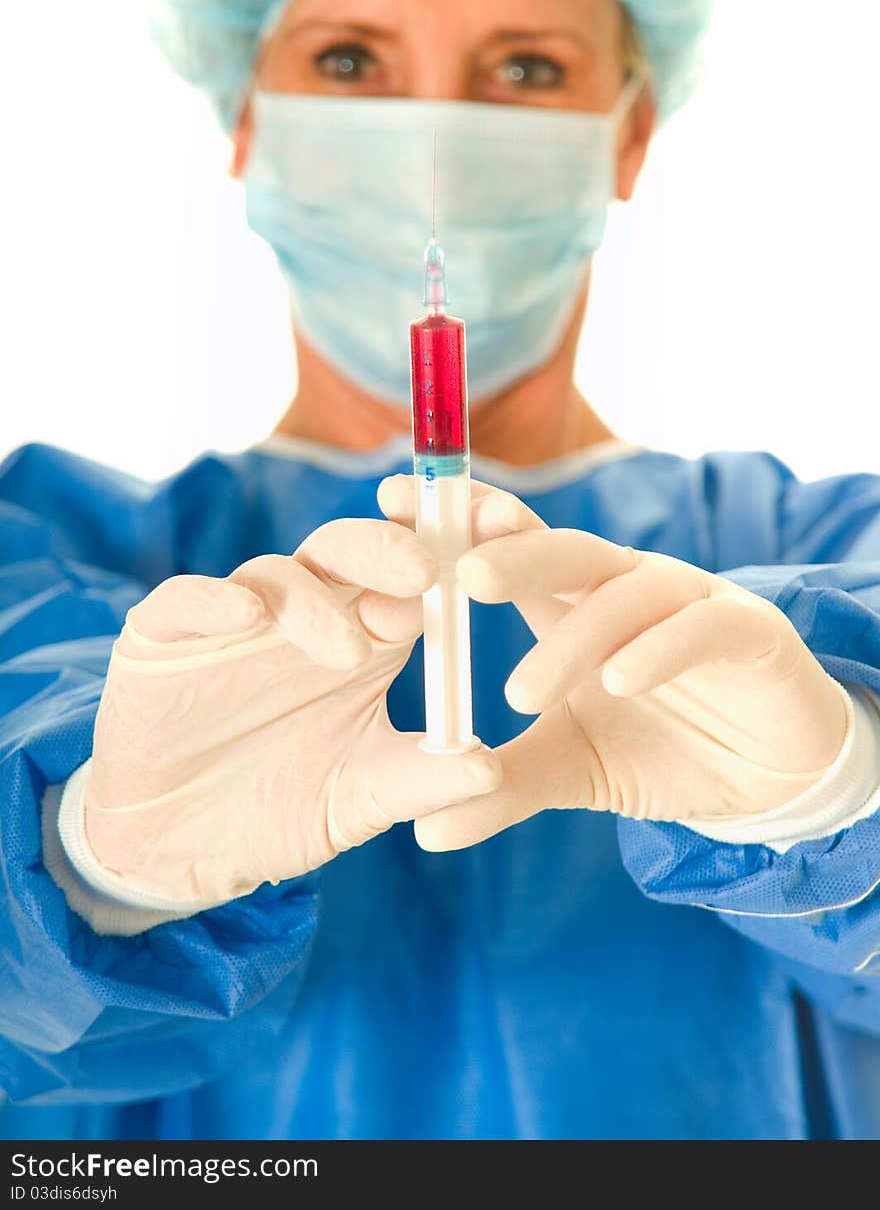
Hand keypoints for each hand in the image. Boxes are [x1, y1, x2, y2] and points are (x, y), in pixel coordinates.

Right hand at [84, 516, 501, 905]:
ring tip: (350, 652)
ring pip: (278, 575)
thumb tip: (493, 770)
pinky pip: (186, 600)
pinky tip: (244, 616)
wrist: (174, 846)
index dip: (453, 547)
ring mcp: (235, 619)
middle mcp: (307, 613)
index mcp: (367, 637)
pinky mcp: (164, 633)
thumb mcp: (360, 799)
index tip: (505, 539)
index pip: (413, 573)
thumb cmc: (278, 808)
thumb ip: (422, 781)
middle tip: (423, 570)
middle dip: (387, 550)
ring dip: (315, 604)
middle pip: (350, 552)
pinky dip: (215, 601)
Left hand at [378, 475, 849, 850]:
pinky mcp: (748, 632)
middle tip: (460, 579)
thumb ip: (504, 786)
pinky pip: (700, 626)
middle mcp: (628, 586)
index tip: (393, 503)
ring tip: (521, 695)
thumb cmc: (661, 749)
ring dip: (573, 640)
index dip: (462, 521)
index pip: (515, 546)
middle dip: (512, 555)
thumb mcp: (573, 768)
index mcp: (576, 602)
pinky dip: (658, 650)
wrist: (767, 779)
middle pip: (565, 550)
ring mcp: (690, 601)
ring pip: (626, 593)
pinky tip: (619, 682)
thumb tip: (423, 832)